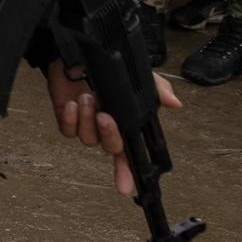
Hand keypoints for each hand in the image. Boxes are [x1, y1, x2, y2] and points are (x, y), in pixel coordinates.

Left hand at [44, 59, 181, 196]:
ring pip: (88, 139)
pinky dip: (69, 119)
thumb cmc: (105, 67)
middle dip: (110, 134)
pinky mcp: (67, 118)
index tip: (130, 189)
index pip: (132, 154)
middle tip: (105, 115)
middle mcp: (107, 128)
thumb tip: (174, 103)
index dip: (131, 173)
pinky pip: (68, 130)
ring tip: (88, 97)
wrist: (72, 53)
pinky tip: (72, 104)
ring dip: (88, 119)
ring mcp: (86, 124)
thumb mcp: (136, 76)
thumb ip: (156, 89)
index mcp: (126, 122)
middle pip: (112, 148)